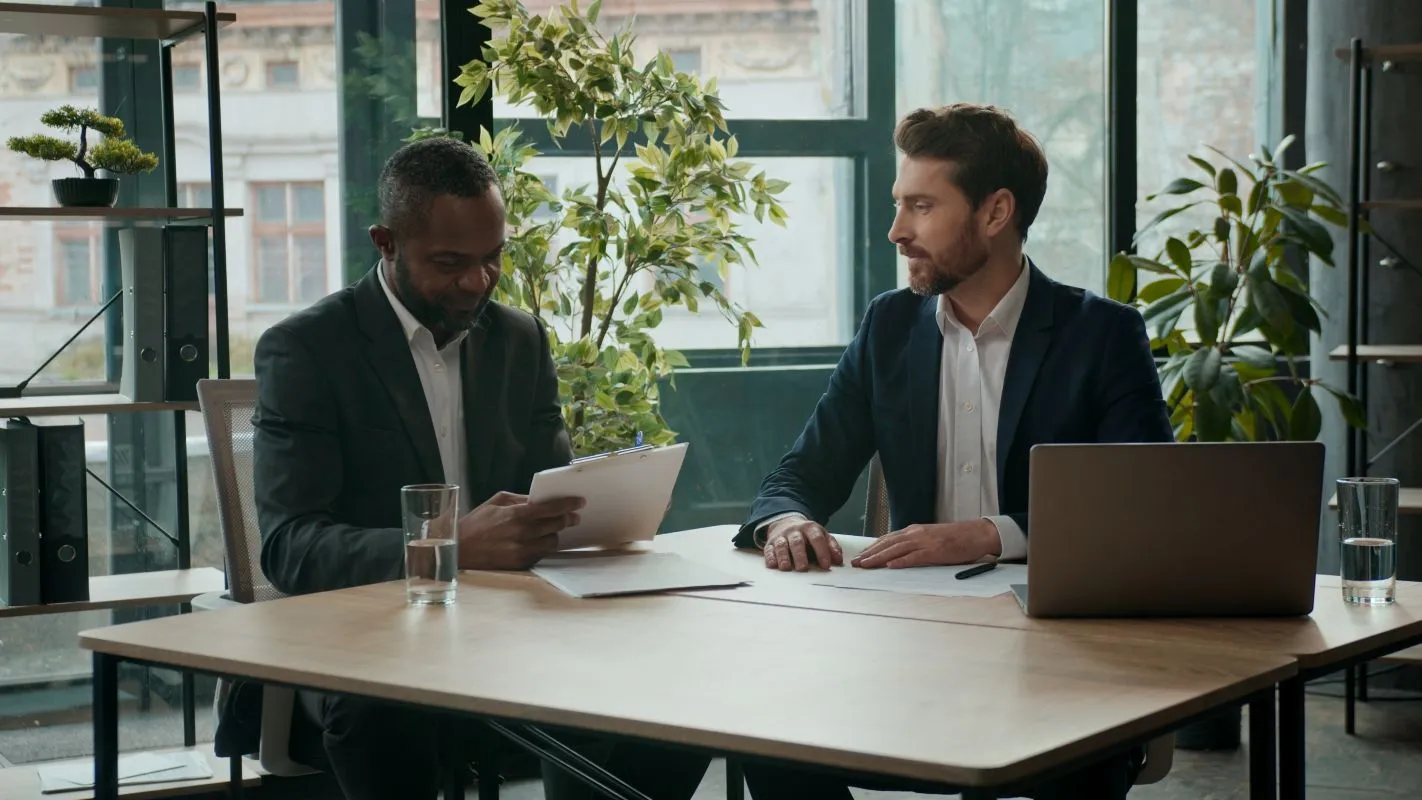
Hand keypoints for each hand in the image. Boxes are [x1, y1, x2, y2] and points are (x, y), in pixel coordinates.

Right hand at [457, 491, 584, 570]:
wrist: (459, 550)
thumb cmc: (476, 523)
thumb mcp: (496, 502)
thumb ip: (521, 500)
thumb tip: (540, 500)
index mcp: (517, 515)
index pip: (552, 508)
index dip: (568, 504)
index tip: (579, 502)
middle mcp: (523, 533)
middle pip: (557, 525)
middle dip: (567, 519)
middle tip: (572, 516)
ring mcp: (523, 550)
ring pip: (553, 542)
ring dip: (554, 534)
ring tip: (551, 529)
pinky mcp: (521, 564)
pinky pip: (542, 554)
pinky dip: (543, 546)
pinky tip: (538, 541)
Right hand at [762, 518, 842, 571]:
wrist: (786, 522)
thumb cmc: (807, 535)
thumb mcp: (822, 535)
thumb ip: (832, 546)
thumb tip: (839, 560)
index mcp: (810, 528)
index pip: (817, 538)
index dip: (822, 552)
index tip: (826, 565)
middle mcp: (794, 531)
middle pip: (797, 542)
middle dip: (800, 555)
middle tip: (803, 568)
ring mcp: (781, 537)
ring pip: (782, 545)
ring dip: (783, 557)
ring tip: (786, 568)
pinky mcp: (770, 543)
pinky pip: (769, 549)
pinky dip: (770, 557)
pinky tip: (773, 565)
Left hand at [851, 520, 998, 568]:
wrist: (976, 534)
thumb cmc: (955, 538)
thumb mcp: (930, 537)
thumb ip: (915, 543)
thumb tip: (898, 554)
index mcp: (914, 531)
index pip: (887, 539)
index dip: (872, 548)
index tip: (860, 556)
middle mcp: (916, 534)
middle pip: (887, 544)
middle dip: (870, 554)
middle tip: (856, 563)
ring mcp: (925, 542)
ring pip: (896, 550)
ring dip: (879, 558)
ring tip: (866, 565)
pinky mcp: (935, 551)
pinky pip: (915, 557)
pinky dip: (901, 561)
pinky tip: (890, 566)